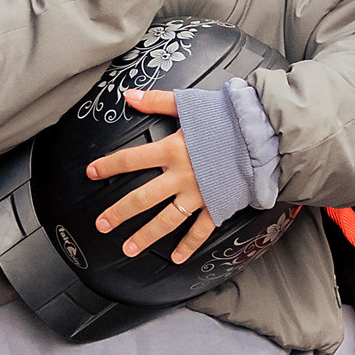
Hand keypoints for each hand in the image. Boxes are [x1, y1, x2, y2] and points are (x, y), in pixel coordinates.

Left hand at [85, 89, 216, 262]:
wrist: (262, 135)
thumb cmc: (229, 118)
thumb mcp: (190, 104)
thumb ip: (157, 101)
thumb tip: (129, 96)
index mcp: (172, 150)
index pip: (131, 160)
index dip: (108, 166)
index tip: (92, 173)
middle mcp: (181, 176)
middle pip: (142, 198)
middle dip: (119, 212)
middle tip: (101, 224)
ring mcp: (199, 195)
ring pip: (166, 220)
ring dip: (146, 236)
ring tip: (128, 248)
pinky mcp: (217, 205)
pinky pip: (200, 230)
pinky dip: (189, 246)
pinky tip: (177, 258)